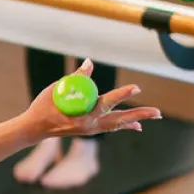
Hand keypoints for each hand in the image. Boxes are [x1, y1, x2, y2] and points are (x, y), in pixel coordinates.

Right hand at [26, 59, 161, 138]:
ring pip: (117, 125)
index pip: (107, 103)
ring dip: (134, 120)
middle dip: (139, 115)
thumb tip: (90, 62)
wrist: (34, 128)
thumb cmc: (44, 106)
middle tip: (158, 113)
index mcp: (82, 115)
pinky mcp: (89, 130)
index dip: (122, 94)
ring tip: (151, 117)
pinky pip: (111, 128)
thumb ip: (77, 76)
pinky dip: (123, 125)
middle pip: (120, 120)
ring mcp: (90, 130)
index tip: (136, 88)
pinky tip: (134, 125)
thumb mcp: (57, 89)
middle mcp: (90, 125)